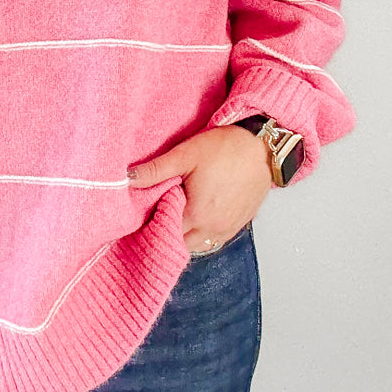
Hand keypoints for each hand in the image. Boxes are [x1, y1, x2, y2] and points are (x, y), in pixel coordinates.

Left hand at [127, 125, 273, 252]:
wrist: (263, 146)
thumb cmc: (226, 148)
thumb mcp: (186, 154)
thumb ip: (156, 170)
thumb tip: (128, 178)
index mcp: (197, 215)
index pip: (165, 233)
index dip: (152, 225)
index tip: (143, 215)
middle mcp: (214, 228)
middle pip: (181, 244)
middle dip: (167, 232)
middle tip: (158, 214)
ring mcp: (229, 228)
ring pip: (198, 244)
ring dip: (186, 235)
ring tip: (176, 215)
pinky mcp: (240, 224)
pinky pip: (215, 239)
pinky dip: (202, 233)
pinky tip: (196, 216)